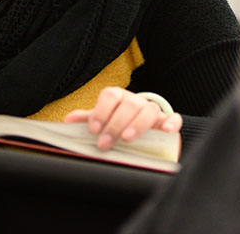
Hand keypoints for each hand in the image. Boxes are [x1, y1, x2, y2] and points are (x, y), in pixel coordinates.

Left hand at [64, 87, 181, 150]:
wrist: (144, 130)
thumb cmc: (119, 124)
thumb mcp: (103, 121)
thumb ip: (88, 120)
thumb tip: (67, 121)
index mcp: (118, 98)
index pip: (110, 95)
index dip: (101, 111)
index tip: (94, 129)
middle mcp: (135, 101)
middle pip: (127, 104)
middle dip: (114, 125)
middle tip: (105, 144)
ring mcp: (152, 111)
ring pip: (148, 110)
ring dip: (137, 124)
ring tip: (127, 139)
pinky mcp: (167, 122)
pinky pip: (172, 118)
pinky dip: (170, 123)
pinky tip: (165, 131)